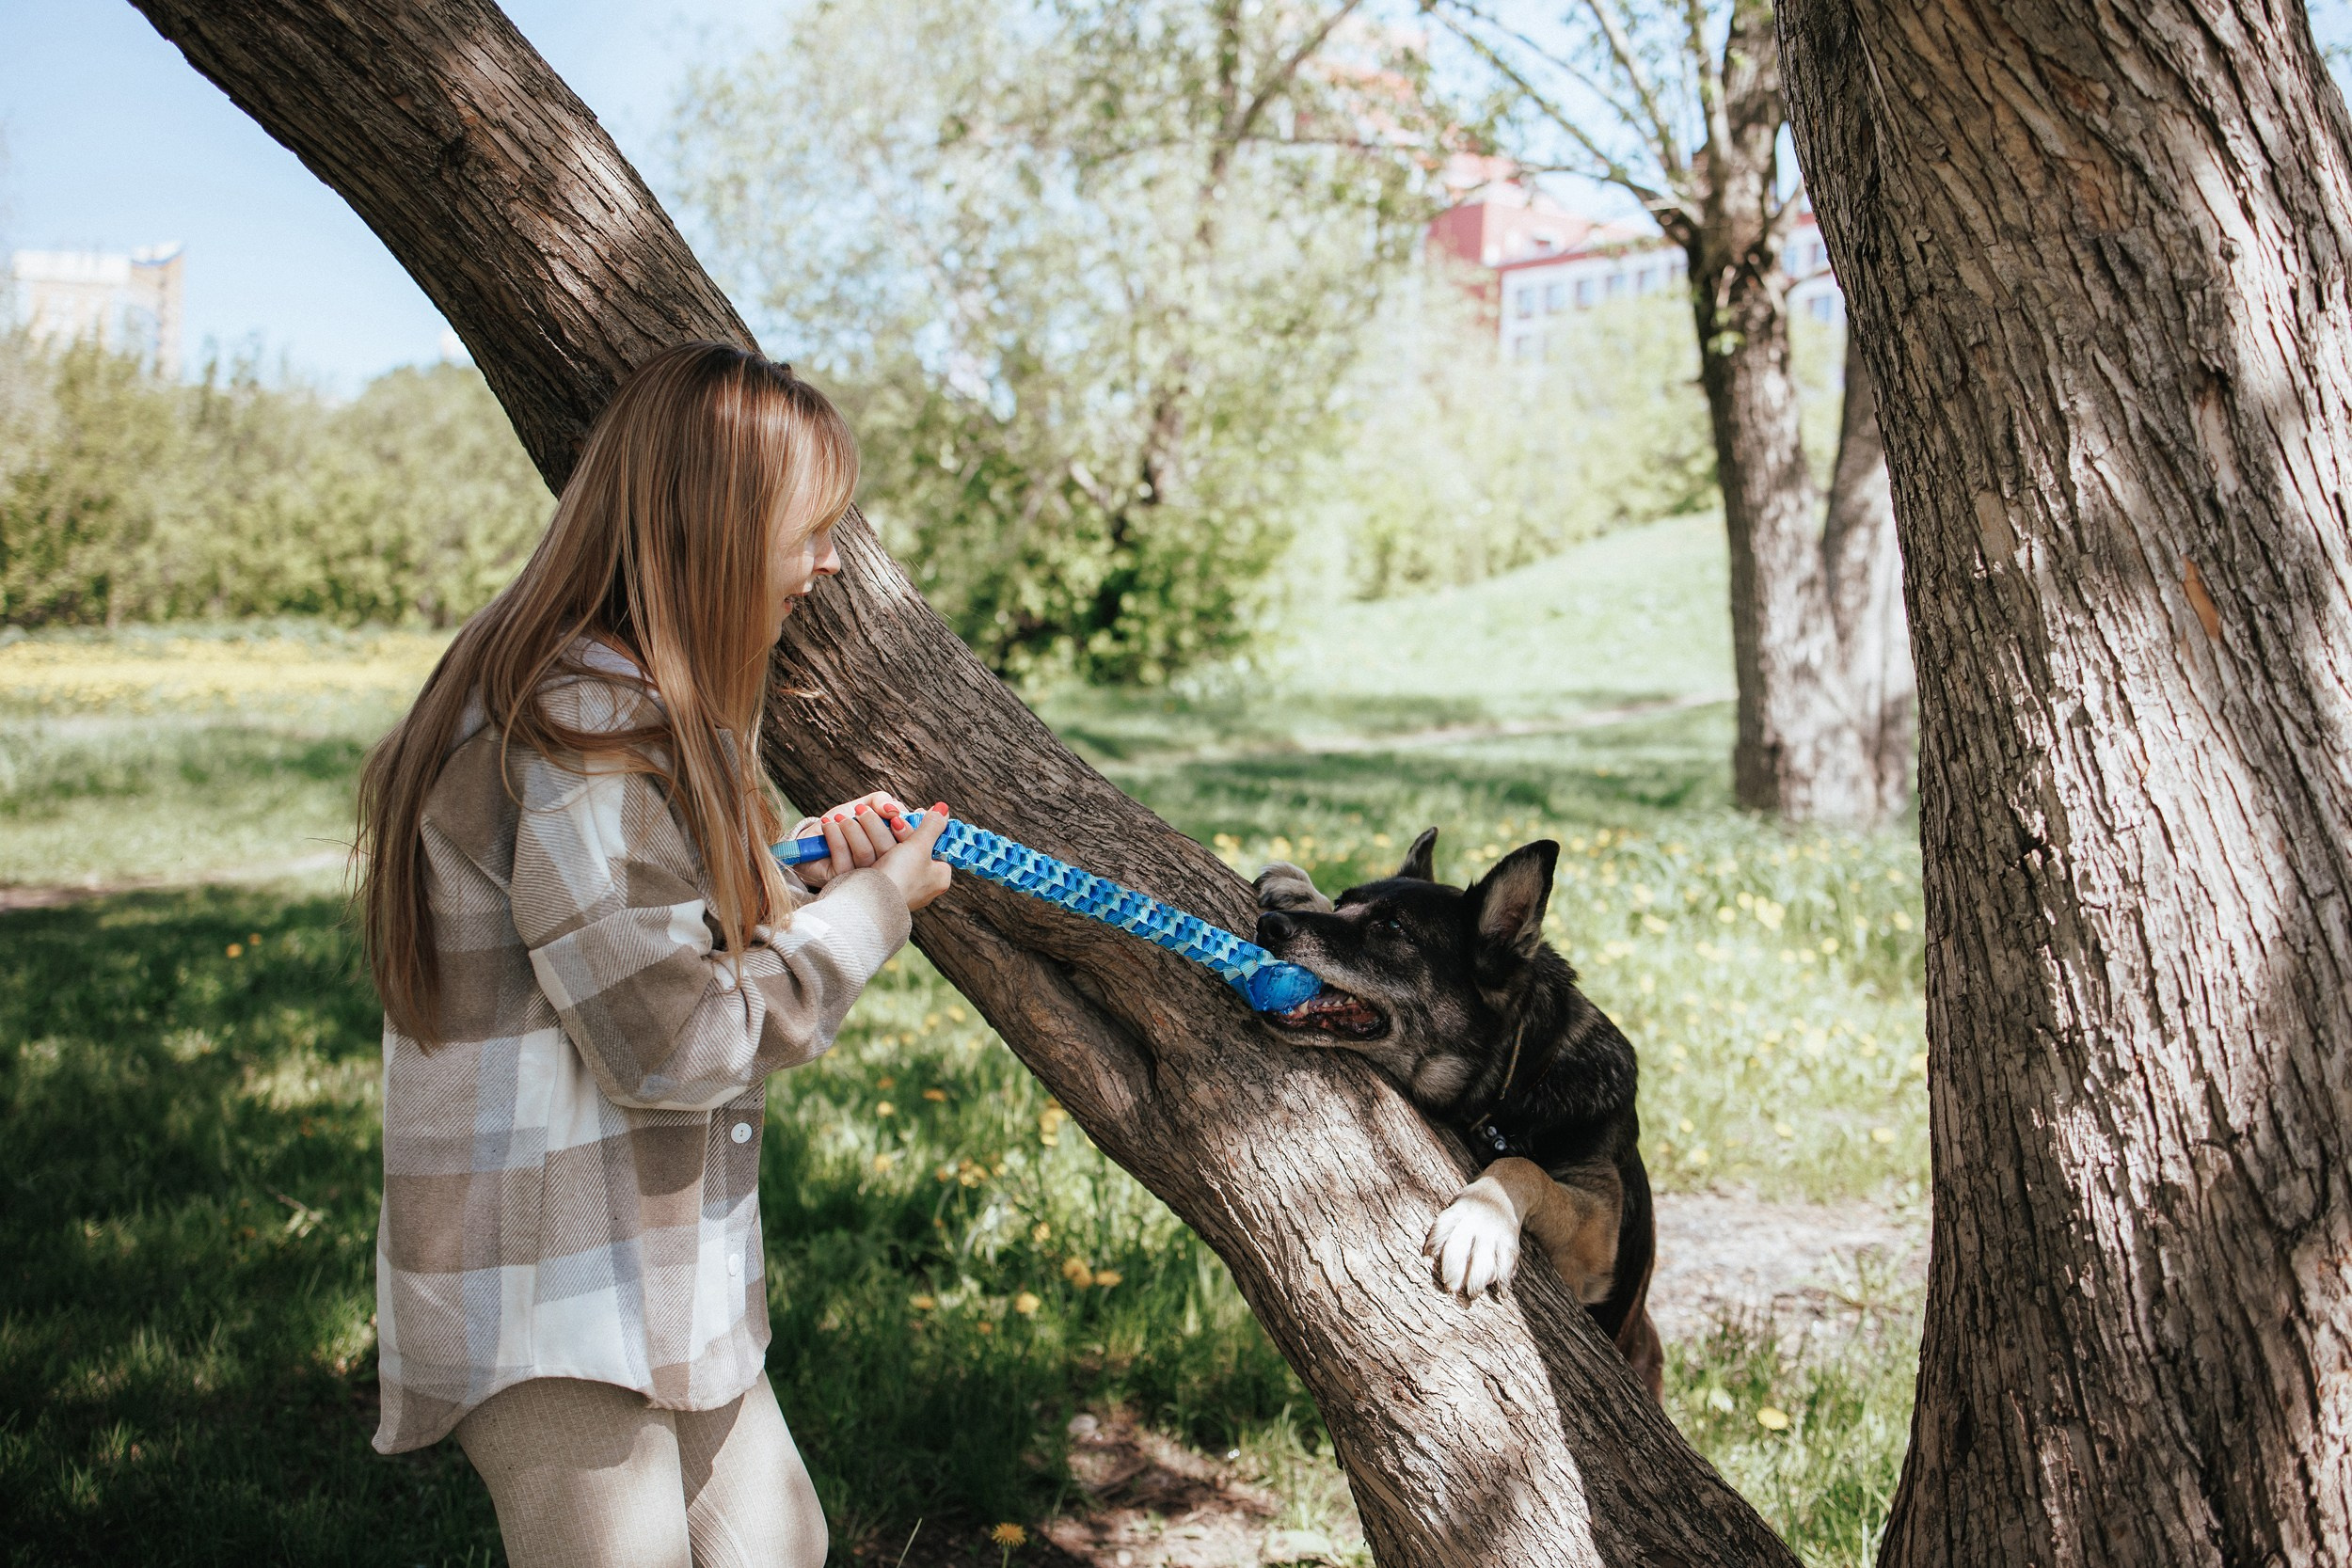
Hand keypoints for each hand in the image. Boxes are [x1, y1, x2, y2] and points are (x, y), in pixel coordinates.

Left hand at [790, 793, 910, 887]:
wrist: (813, 839)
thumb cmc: (843, 822)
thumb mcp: (865, 805)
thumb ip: (882, 802)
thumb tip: (893, 809)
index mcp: (896, 851)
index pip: (913, 846)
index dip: (906, 830)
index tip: (893, 815)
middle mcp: (884, 867)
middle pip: (890, 850)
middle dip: (874, 824)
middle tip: (861, 811)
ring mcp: (863, 877)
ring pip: (865, 853)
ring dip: (852, 829)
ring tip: (841, 819)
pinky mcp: (842, 880)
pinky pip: (843, 859)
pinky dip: (835, 836)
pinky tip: (829, 825)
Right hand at [876, 803, 953, 912]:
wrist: (867, 904)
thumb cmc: (900, 877)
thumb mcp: (920, 846)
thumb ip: (932, 826)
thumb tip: (944, 808)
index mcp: (939, 878)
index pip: (936, 846)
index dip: (923, 828)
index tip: (912, 815)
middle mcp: (923, 886)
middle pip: (914, 849)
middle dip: (900, 832)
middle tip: (893, 821)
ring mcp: (901, 888)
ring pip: (894, 854)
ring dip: (882, 837)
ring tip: (875, 825)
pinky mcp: (880, 889)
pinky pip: (878, 863)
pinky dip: (872, 851)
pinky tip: (863, 838)